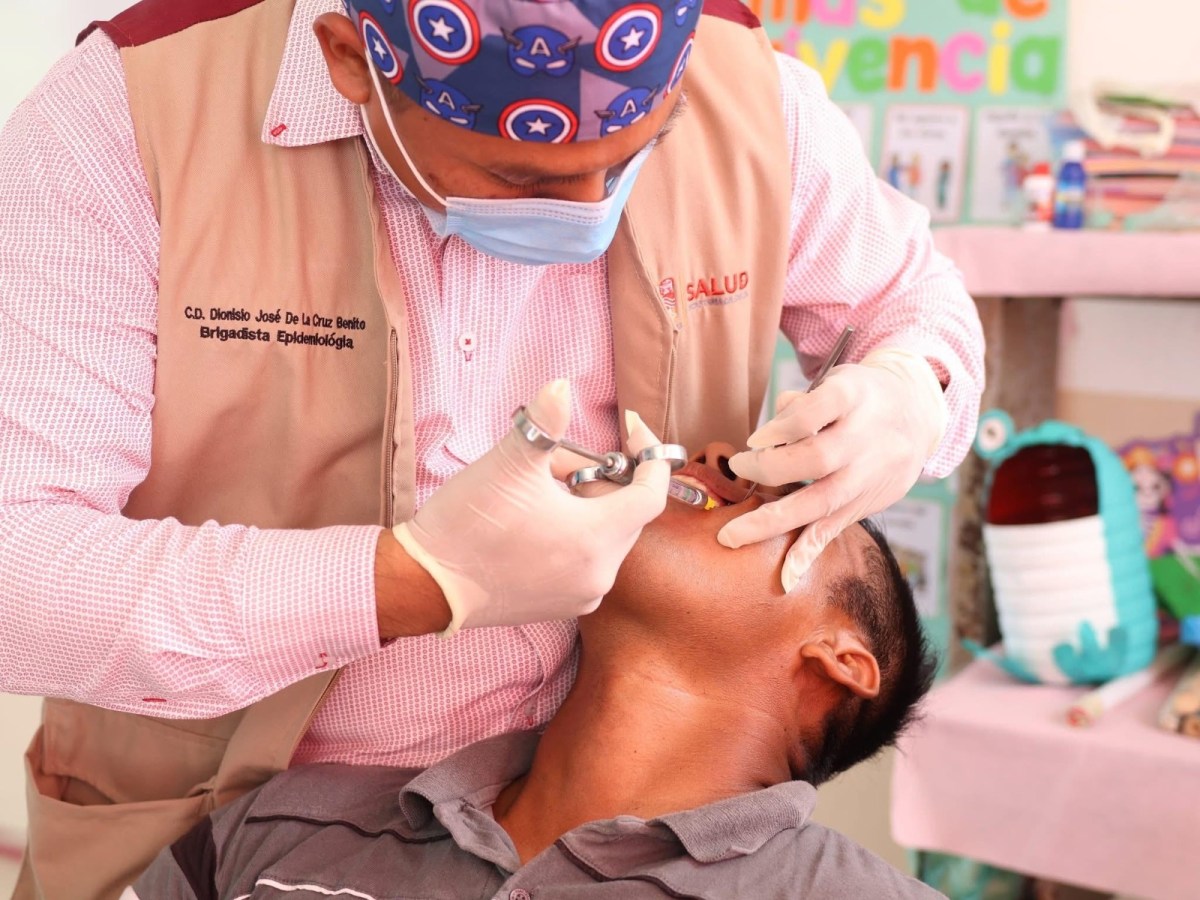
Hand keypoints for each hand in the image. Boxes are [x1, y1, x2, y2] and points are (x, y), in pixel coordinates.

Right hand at [393, 380, 670, 635]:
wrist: (426, 583)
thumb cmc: (467, 524)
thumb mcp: (508, 463)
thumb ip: (544, 421)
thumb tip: (562, 387)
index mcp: (595, 539)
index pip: (652, 494)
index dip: (648, 454)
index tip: (629, 427)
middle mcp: (598, 574)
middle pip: (625, 512)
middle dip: (599, 478)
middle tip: (556, 460)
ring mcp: (581, 595)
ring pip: (605, 535)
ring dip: (584, 506)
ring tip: (538, 490)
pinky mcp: (562, 606)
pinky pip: (586, 559)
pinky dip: (574, 534)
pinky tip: (535, 522)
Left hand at [717, 349, 946, 590]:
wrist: (916, 416)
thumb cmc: (861, 398)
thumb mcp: (837, 381)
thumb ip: (799, 404)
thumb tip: (766, 440)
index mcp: (854, 397)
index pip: (815, 411)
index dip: (782, 427)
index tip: (756, 439)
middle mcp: (864, 438)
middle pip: (817, 458)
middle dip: (770, 468)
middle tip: (739, 465)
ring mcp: (866, 475)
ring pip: (821, 501)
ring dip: (772, 520)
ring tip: (732, 536)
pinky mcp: (864, 503)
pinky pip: (833, 530)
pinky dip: (807, 554)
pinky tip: (785, 577)